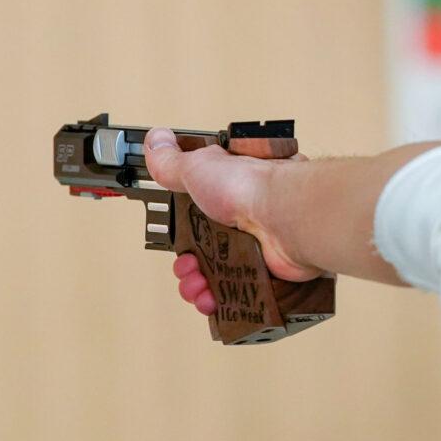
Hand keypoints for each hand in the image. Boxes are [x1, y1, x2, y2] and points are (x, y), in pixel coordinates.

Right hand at [143, 127, 321, 315]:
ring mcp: (254, 248)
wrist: (285, 216)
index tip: (175, 241)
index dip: (182, 233)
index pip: (197, 218)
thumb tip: (155, 140)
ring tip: (197, 285)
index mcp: (225, 195)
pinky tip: (210, 299)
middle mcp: (242, 221)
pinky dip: (218, 300)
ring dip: (198, 285)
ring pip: (218, 276)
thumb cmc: (248, 186)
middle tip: (186, 267)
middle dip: (187, 265)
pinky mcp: (265, 273)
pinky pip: (237, 294)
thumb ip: (170, 159)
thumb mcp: (197, 165)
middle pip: (205, 252)